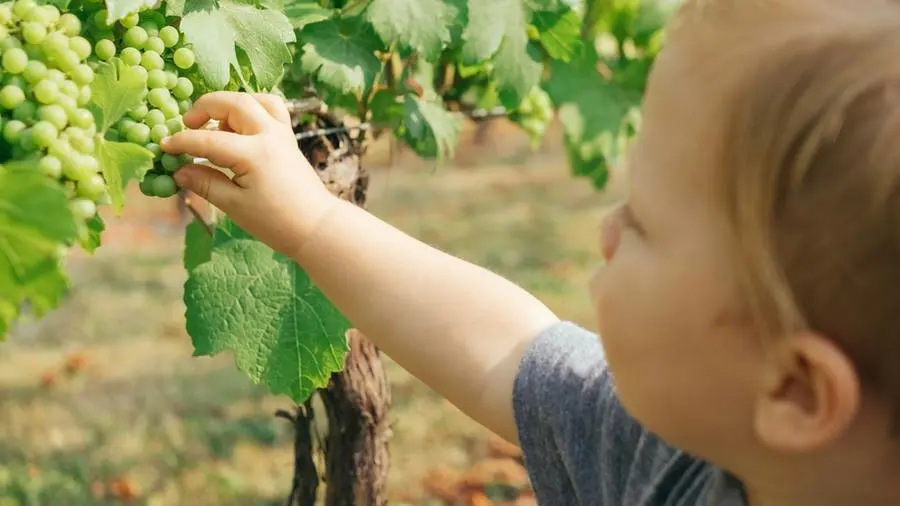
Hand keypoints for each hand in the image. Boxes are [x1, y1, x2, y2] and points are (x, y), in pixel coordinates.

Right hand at [160, 91, 337, 256]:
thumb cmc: (276, 222)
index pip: (209, 140)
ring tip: (214, 125)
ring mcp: (282, 134)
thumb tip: (179, 171)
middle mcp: (270, 136)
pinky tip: (238, 126)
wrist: (315, 226)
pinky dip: (252, 108)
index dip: (182, 142)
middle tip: (187, 124)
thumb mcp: (235, 206)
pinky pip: (271, 109)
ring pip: (255, 99)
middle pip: (234, 102)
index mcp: (254, 154)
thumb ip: (206, 184)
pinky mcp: (288, 138)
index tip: (164, 146)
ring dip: (230, 104)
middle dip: (205, 107)